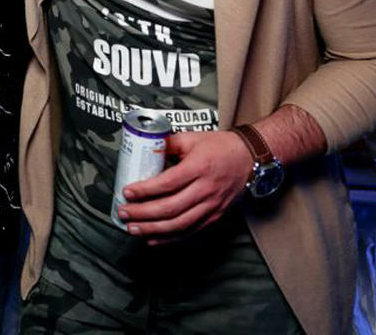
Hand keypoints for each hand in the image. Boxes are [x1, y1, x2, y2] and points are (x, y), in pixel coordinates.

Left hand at [117, 130, 251, 244]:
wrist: (251, 158)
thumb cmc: (220, 146)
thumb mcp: (192, 138)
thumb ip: (168, 143)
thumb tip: (144, 147)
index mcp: (199, 167)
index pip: (167, 183)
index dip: (145, 190)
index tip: (126, 192)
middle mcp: (206, 189)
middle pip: (171, 208)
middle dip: (143, 213)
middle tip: (124, 213)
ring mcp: (212, 206)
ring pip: (179, 224)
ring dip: (153, 230)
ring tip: (133, 229)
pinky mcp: (215, 216)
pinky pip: (190, 231)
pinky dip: (170, 238)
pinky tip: (153, 238)